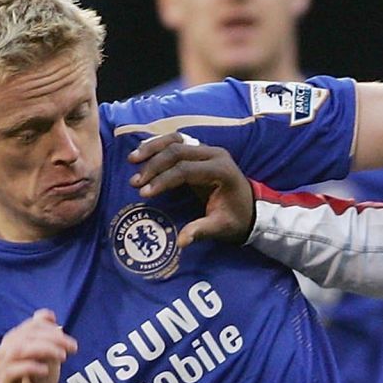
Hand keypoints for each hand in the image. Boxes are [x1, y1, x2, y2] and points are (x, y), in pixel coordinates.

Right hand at [0, 310, 76, 382]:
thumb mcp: (48, 359)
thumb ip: (48, 338)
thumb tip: (47, 314)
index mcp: (13, 343)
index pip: (31, 326)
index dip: (52, 330)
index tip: (71, 343)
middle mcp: (3, 352)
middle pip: (26, 335)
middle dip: (52, 338)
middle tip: (72, 348)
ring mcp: (1, 368)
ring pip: (19, 349)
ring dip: (44, 349)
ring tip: (62, 357)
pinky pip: (13, 370)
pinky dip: (31, 367)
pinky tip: (46, 371)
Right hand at [129, 135, 256, 243]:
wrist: (250, 209)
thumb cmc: (236, 219)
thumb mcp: (222, 228)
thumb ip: (202, 231)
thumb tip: (181, 242)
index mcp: (222, 170)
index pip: (186, 169)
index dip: (163, 180)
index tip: (145, 193)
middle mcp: (215, 154)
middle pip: (178, 151)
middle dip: (154, 165)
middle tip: (135, 182)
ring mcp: (208, 149)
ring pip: (175, 140)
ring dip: (152, 149)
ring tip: (132, 160)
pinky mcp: (200, 150)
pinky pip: (177, 141)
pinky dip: (159, 145)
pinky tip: (142, 152)